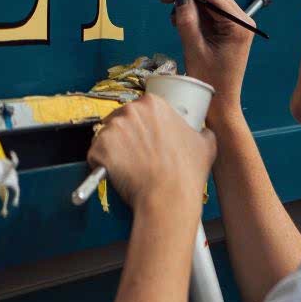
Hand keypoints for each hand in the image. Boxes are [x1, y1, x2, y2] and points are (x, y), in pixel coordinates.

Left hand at [87, 94, 215, 211]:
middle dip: (125, 135)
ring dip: (112, 149)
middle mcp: (129, 111)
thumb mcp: (206, 144)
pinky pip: (94, 154)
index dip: (141, 124)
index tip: (143, 137)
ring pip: (105, 135)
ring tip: (127, 166)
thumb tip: (203, 133)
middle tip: (135, 154)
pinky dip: (100, 164)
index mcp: (153, 104)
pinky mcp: (98, 148)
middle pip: (120, 119)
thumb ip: (202, 132)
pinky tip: (114, 173)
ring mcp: (111, 129)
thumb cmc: (186, 173)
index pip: (139, 108)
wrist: (168, 198)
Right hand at [159, 0, 253, 127]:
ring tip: (171, 13)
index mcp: (239, 25)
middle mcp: (241, 21)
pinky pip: (208, 14)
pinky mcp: (226, 31)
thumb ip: (187, 20)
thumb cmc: (210, 82)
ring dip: (188, 3)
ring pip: (208, 3)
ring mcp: (234, 25)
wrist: (220, 105)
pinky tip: (179, 20)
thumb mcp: (195, 49)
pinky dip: (192, 13)